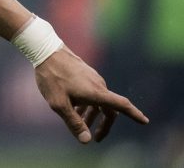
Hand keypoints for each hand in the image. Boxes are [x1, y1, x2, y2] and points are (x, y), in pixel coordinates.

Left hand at [34, 46, 148, 142]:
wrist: (45, 50)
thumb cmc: (52, 77)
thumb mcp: (59, 104)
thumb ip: (73, 122)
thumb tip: (86, 141)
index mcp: (96, 92)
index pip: (122, 105)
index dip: (134, 114)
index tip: (145, 121)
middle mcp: (98, 84)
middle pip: (109, 108)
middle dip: (104, 125)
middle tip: (96, 138)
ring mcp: (92, 78)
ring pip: (98, 101)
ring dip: (92, 114)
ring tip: (80, 124)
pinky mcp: (84, 73)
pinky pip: (91, 92)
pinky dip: (87, 104)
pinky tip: (74, 108)